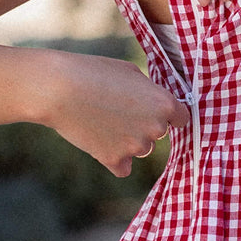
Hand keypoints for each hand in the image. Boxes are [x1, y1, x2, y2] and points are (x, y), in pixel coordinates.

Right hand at [37, 50, 190, 176]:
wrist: (59, 89)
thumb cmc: (94, 73)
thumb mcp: (131, 72)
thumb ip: (149, 91)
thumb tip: (153, 104)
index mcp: (165, 104)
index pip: (182, 118)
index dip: (168, 114)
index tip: (154, 110)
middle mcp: (155, 129)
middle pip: (158, 133)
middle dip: (143, 125)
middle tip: (117, 109)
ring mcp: (136, 147)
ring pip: (139, 149)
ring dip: (128, 140)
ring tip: (103, 120)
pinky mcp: (114, 160)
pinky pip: (123, 167)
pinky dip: (114, 159)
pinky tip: (100, 141)